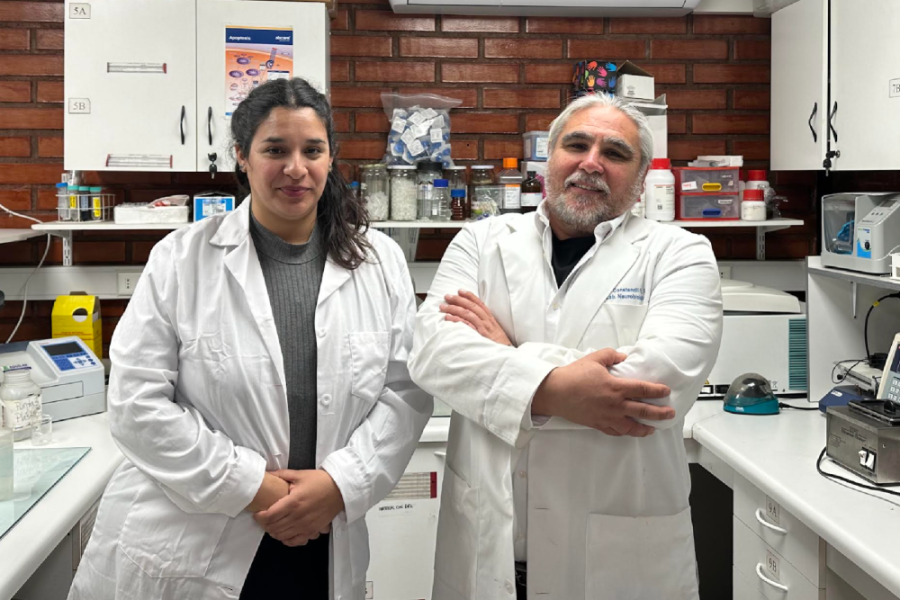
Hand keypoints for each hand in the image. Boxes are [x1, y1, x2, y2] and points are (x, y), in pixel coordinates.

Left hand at [253, 470, 344, 546]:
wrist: (340, 489)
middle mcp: (298, 516)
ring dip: (274, 532)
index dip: (259, 517)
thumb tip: (267, 474)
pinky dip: (287, 540)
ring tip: (272, 525)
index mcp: (293, 502)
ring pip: (282, 536)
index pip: (270, 516)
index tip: (257, 513)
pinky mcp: (313, 531)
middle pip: (274, 527)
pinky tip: (285, 533)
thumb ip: (281, 475)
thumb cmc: (320, 481)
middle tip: (263, 519)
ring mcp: (306, 526)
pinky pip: (295, 541)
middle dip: (264, 525)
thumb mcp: (300, 474)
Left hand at [440, 290, 512, 345]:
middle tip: (447, 296)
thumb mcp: (494, 331)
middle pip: (471, 306)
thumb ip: (485, 324)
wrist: (507, 354)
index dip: (469, 296)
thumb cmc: (499, 344)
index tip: (459, 290)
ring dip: (454, 308)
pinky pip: (467, 325)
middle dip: (458, 300)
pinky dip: (457, 320)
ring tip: (443, 307)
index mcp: (490, 318)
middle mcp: (487, 321)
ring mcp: (483, 328)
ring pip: (467, 313)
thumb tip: (473, 318)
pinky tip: (448, 318)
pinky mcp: (480, 335)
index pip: (479, 303)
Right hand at [531, 348, 673, 436]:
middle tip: (670, 414)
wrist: (555, 393)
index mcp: (615, 387)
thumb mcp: (594, 359)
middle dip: (659, 413)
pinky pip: (615, 432)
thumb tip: (622, 357)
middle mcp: (614, 405)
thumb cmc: (573, 375)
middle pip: (643, 411)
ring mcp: (607, 417)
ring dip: (644, 428)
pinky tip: (629, 431)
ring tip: (653, 428)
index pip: (642, 390)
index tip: (666, 392)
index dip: (657, 391)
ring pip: (631, 427)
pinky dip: (625, 433)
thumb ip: (611, 355)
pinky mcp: (597, 424)